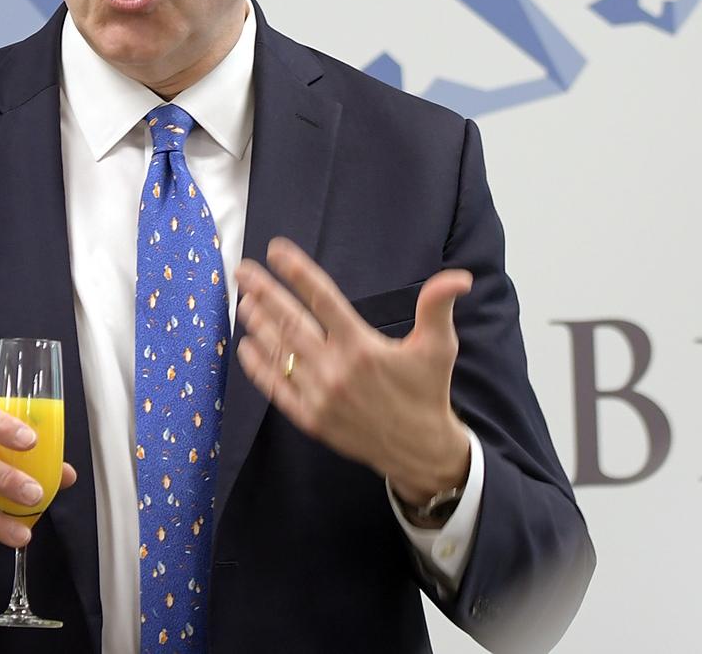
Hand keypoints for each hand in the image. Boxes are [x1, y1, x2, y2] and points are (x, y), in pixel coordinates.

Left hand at [234, 237, 472, 503]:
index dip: (298, 272)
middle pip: (291, 321)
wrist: (419, 450)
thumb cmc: (427, 391)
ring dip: (258, 324)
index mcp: (362, 346)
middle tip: (244, 270)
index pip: (323, 299)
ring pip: (281, 352)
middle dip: (265, 292)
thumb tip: (459, 277)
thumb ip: (438, 307)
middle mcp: (336, 369)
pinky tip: (246, 347)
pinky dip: (259, 367)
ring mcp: (320, 395)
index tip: (277, 250)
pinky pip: (277, 388)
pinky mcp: (311, 419)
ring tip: (242, 301)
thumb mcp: (439, 347)